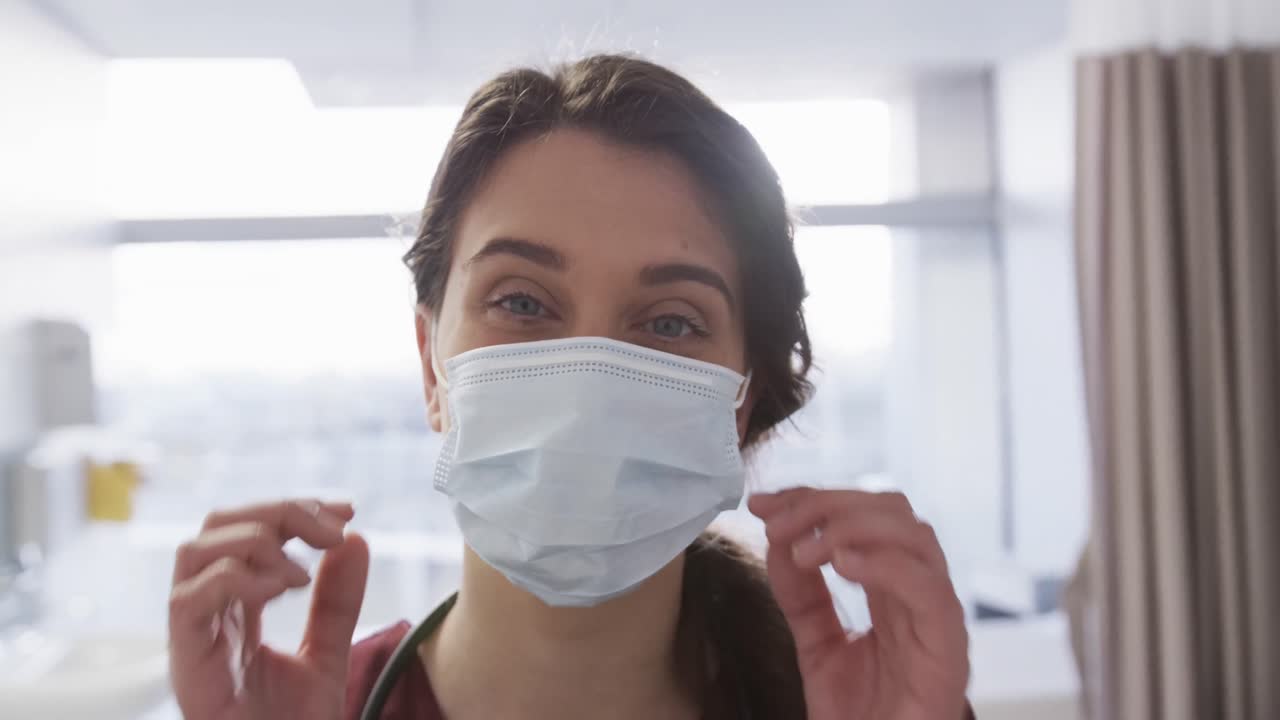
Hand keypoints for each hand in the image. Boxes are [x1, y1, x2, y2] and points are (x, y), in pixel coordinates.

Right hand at [168, 500, 369, 719]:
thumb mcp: (328, 655)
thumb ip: (337, 601)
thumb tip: (357, 538)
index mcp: (236, 606)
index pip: (250, 531)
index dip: (296, 510)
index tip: (348, 513)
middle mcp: (208, 613)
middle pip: (219, 525)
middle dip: (279, 512)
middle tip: (333, 529)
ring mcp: (192, 636)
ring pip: (195, 550)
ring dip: (258, 541)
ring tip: (303, 571)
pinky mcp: (186, 664)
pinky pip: (189, 600)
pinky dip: (237, 578)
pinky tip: (282, 590)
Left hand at [748, 488, 969, 719]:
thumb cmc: (861, 714)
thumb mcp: (816, 643)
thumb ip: (800, 593)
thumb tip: (775, 539)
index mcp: (894, 585)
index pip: (863, 514)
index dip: (813, 499)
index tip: (763, 503)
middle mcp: (920, 591)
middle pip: (891, 511)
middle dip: (828, 505)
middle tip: (779, 524)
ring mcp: (938, 615)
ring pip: (914, 535)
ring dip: (851, 527)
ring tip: (805, 549)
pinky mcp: (948, 647)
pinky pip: (928, 589)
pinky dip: (884, 564)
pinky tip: (841, 563)